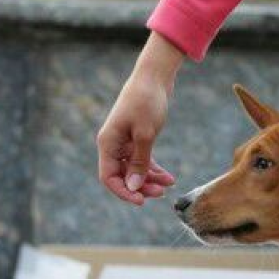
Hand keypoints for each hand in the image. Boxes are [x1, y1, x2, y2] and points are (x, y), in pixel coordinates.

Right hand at [96, 33, 182, 205]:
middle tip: (162, 193)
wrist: (155, 78)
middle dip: (141, 187)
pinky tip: (170, 177)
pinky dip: (155, 170)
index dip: (123, 192)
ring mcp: (124, 142)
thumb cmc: (147, 102)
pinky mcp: (137, 138)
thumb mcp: (145, 134)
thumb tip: (133, 187)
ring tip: (169, 184)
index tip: (142, 200)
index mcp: (108, 143)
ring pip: (134, 170)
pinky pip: (143, 161)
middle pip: (122, 176)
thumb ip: (139, 162)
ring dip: (150, 180)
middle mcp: (113, 144)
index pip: (108, 177)